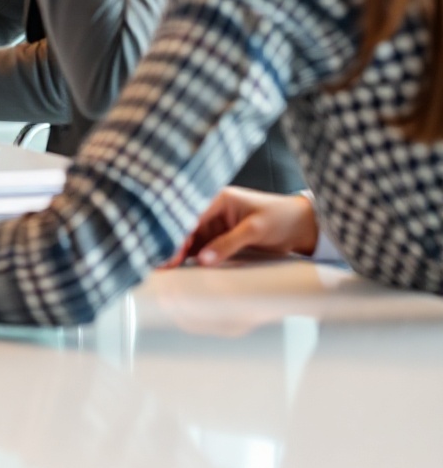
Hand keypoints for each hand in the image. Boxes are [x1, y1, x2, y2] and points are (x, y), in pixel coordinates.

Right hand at [171, 186, 318, 266]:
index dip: (176, 234)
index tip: (167, 251)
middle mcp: (213, 210)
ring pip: (193, 240)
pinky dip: (195, 257)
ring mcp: (218, 224)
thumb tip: (203, 259)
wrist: (304, 225)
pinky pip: (205, 248)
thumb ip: (228, 243)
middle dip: (173, 245)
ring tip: (167, 268)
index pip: (189, 216)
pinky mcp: (225, 238)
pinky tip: (184, 266)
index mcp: (217, 199)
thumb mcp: (254, 230)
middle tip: (162, 264)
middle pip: (187, 228)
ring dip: (181, 252)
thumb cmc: (281, 218)